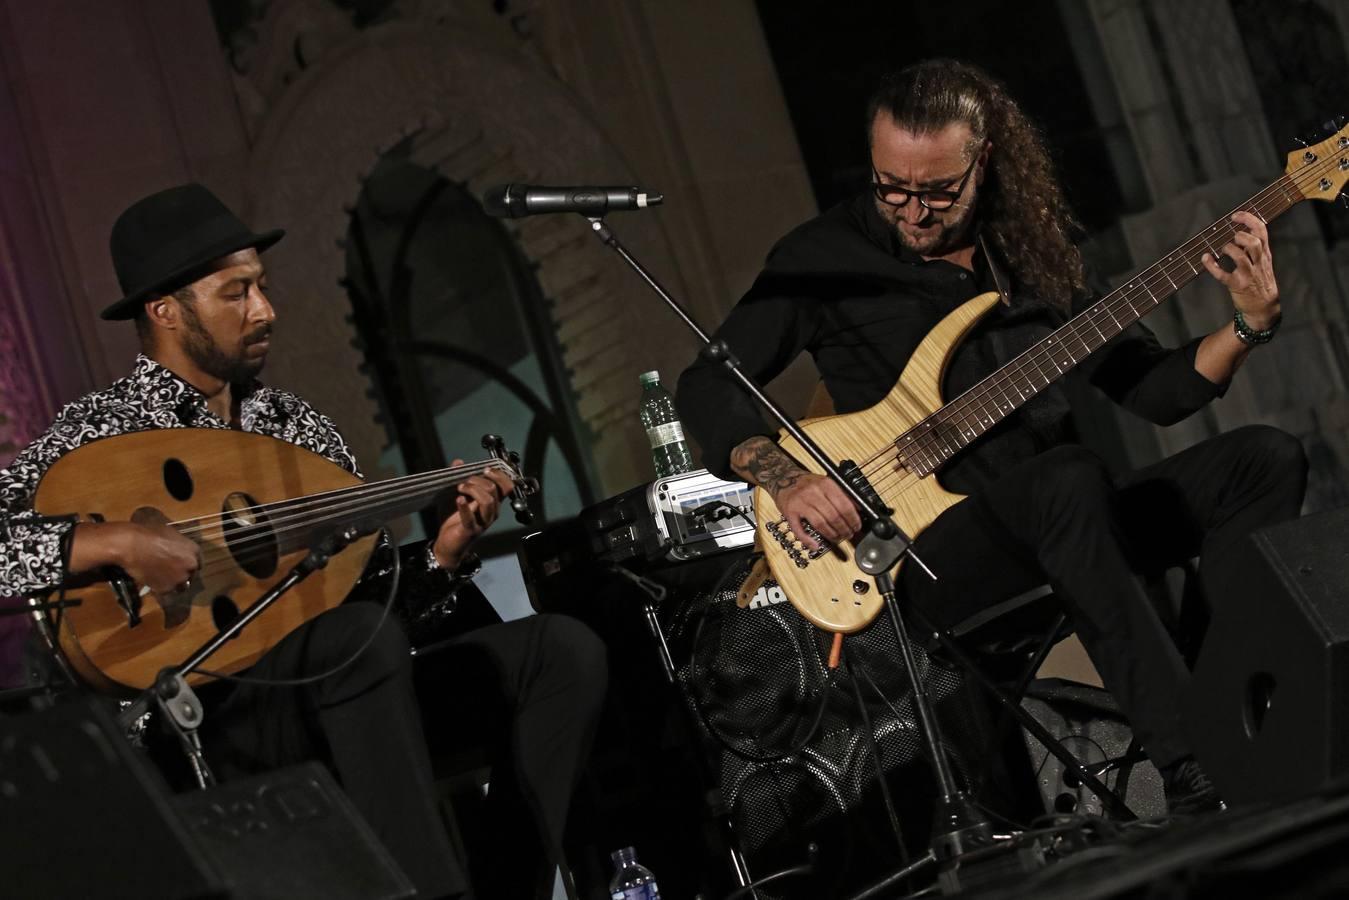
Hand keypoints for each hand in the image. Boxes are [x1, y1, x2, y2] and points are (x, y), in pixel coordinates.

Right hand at [71, 521, 200, 594]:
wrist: (131, 545)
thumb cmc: (148, 534)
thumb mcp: (169, 533)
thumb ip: (178, 544)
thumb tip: (176, 547)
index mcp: (194, 550)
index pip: (198, 562)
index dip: (189, 565)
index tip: (182, 566)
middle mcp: (190, 565)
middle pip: (190, 575)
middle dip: (181, 574)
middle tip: (169, 573)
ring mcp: (179, 578)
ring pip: (179, 586)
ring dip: (172, 583)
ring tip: (160, 579)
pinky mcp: (166, 588)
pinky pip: (165, 592)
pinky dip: (159, 589)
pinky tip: (151, 582)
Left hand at [431, 460, 515, 569]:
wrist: (449, 544)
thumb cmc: (456, 521)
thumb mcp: (459, 496)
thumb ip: (460, 479)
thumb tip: (458, 463)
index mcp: (493, 503)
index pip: (507, 487)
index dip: (499, 475)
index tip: (485, 469)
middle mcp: (491, 512)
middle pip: (494, 491)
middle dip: (478, 481)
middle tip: (464, 481)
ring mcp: (483, 522)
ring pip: (487, 502)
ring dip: (473, 490)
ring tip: (460, 488)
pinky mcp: (471, 531)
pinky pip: (470, 518)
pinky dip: (464, 507)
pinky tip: (458, 500)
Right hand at [730, 435, 861, 549]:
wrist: (783, 478)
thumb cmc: (807, 483)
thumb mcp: (826, 483)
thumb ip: (842, 494)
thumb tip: (859, 508)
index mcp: (826, 484)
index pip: (844, 505)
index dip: (853, 519)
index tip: (856, 526)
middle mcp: (813, 492)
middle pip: (834, 516)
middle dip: (844, 529)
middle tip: (848, 535)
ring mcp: (800, 502)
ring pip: (820, 523)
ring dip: (831, 535)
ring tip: (836, 538)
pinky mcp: (790, 512)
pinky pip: (799, 529)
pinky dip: (808, 540)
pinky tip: (815, 545)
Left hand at [1202, 211, 1279, 329]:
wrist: (1264, 307)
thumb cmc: (1260, 282)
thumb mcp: (1264, 263)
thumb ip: (1256, 248)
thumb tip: (1242, 232)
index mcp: (1265, 254)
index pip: (1262, 232)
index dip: (1249, 220)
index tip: (1236, 215)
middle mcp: (1258, 263)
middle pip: (1254, 243)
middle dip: (1241, 236)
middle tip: (1232, 237)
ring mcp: (1248, 275)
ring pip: (1241, 257)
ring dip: (1229, 249)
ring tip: (1222, 249)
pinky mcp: (1237, 285)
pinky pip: (1223, 275)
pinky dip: (1212, 266)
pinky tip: (1206, 259)